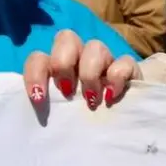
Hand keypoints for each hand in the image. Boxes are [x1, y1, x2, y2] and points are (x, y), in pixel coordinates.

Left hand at [23, 29, 141, 108]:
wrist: (123, 127)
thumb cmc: (82, 119)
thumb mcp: (62, 114)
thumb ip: (49, 106)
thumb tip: (38, 109)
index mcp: (57, 68)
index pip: (38, 58)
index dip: (34, 74)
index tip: (38, 98)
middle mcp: (79, 58)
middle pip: (67, 38)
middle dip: (63, 63)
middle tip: (67, 91)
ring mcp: (105, 61)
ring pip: (95, 46)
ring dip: (89, 73)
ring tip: (91, 100)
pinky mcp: (130, 70)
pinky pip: (124, 62)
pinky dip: (116, 78)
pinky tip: (111, 97)